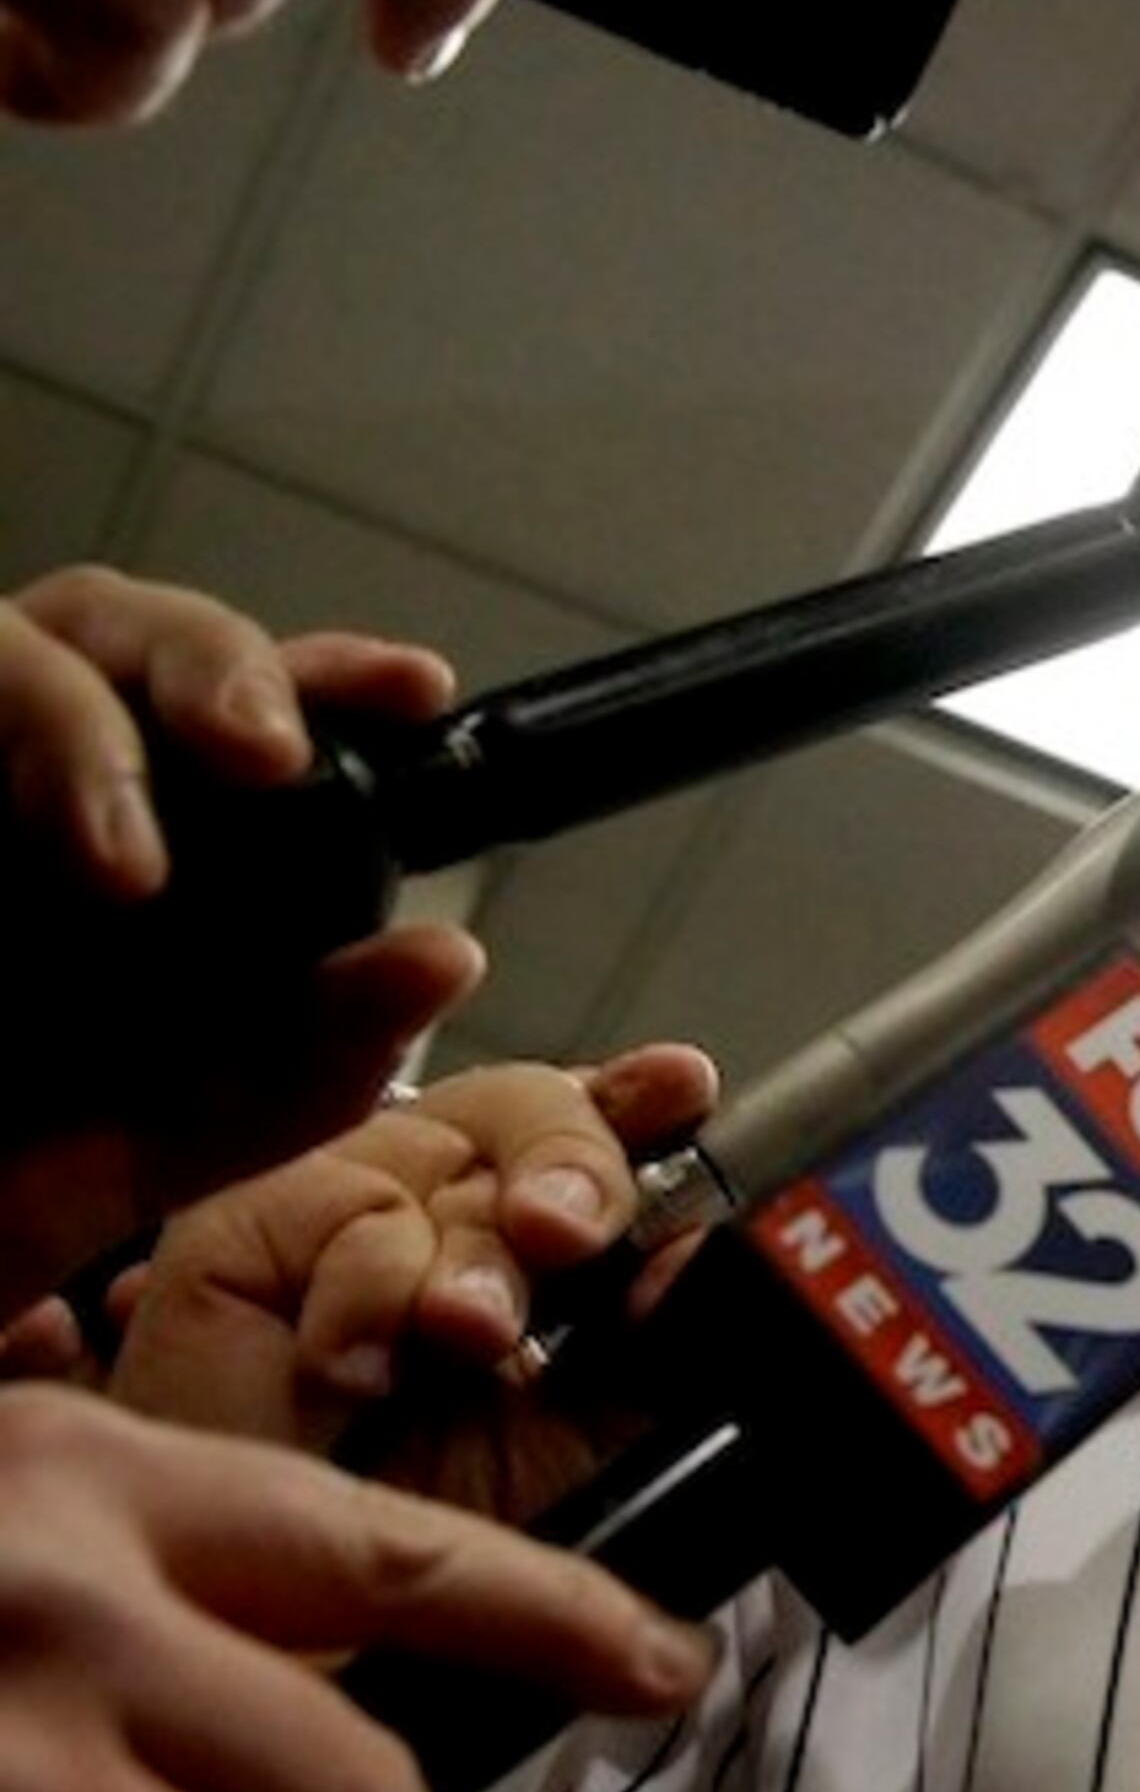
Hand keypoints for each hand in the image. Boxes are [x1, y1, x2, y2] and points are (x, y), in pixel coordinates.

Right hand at [0, 568, 486, 1309]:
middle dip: (212, 665)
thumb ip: (313, 1056)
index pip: (243, 697)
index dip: (332, 672)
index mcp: (146, 826)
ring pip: (13, 643)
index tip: (419, 692)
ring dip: (80, 730)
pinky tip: (8, 848)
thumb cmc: (15, 1167)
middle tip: (268, 756)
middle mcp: (36, 771)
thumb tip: (444, 960)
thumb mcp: (175, 1127)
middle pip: (126, 624)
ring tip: (126, 868)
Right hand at [0, 1380, 710, 1791]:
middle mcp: (72, 1616)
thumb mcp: (11, 1435)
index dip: (561, 1619)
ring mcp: (19, 1756)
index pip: (399, 1557)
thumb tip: (295, 1224)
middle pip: (357, 1774)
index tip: (670, 1665)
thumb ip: (138, 1315)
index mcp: (104, 1484)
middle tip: (415, 1791)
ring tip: (231, 1788)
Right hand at [112, 1045, 715, 1524]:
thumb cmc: (459, 1544)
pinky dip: (368, 1288)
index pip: (606, 1129)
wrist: (332, 1632)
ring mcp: (347, 1217)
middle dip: (571, 1162)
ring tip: (466, 1340)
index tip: (683, 1091)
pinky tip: (363, 1368)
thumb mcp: (600, 1440)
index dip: (642, 1099)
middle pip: (530, 1110)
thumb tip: (703, 1246)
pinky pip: (338, 1207)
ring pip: (440, 1147)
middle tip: (568, 1235)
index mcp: (545, 1248)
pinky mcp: (240, 1243)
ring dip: (469, 1254)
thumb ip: (664, 1338)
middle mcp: (449, 1214)